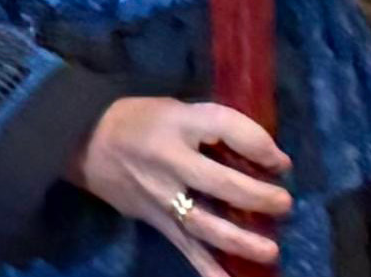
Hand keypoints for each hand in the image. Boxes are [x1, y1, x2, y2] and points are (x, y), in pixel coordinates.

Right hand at [75, 96, 291, 272]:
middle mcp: (170, 159)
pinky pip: (186, 248)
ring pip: (204, 222)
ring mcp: (161, 195)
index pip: (225, 126)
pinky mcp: (156, 221)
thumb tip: (265, 156)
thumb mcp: (177, 109)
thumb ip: (216, 128)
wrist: (85, 141)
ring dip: (239, 240)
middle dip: (256, 196)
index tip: (281, 162)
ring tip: (270, 251)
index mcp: (178, 122)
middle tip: (284, 204)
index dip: (259, 144)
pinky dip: (208, 268)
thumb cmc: (142, 121)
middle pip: (219, 182)